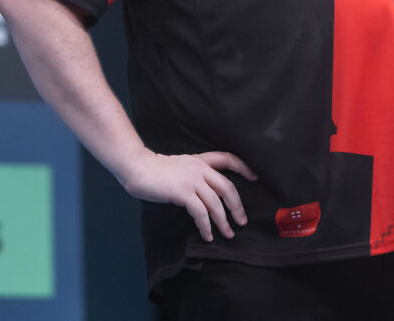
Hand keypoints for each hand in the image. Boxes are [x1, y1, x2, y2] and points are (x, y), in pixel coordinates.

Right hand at [119, 150, 256, 242]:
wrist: (139, 168)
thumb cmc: (156, 170)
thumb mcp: (181, 166)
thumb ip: (195, 174)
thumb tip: (207, 191)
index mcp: (201, 161)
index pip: (228, 159)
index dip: (243, 167)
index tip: (254, 177)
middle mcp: (200, 169)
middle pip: (227, 187)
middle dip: (237, 206)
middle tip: (242, 221)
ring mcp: (192, 181)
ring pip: (216, 203)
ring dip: (223, 221)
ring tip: (228, 233)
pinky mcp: (183, 193)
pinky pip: (200, 212)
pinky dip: (206, 226)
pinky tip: (208, 235)